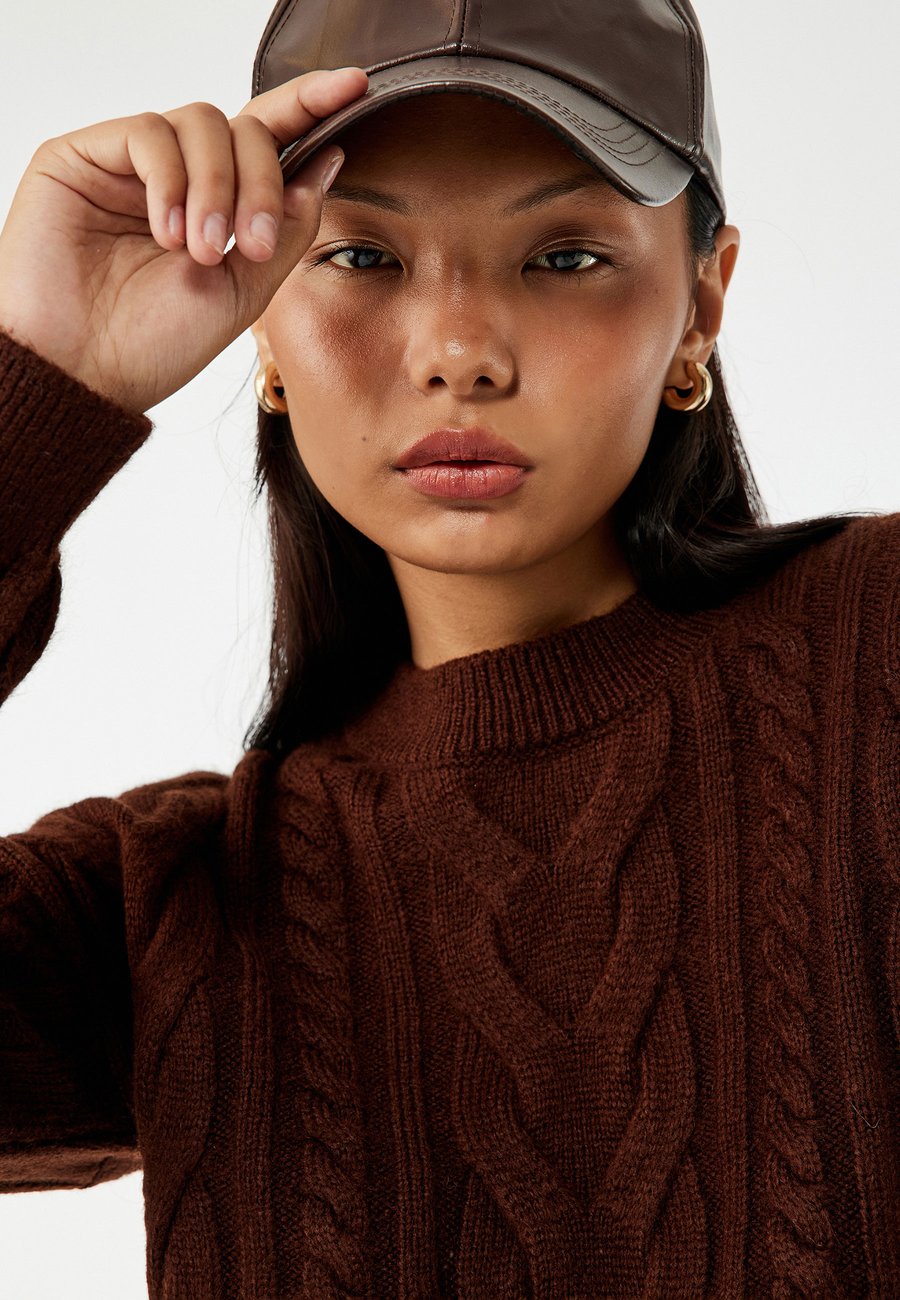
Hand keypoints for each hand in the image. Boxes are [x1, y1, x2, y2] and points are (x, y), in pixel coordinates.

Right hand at [0, 67, 367, 413]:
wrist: (87, 375)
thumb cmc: (157, 344)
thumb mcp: (247, 289)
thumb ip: (290, 225)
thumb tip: (328, 159)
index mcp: (220, 205)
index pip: (269, 139)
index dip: (311, 106)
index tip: (356, 88)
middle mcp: (179, 176)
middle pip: (244, 129)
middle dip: (262, 183)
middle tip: (253, 243)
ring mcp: (131, 163)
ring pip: (201, 123)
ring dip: (217, 188)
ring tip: (201, 251)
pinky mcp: (83, 155)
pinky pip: (148, 132)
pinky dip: (171, 181)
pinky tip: (167, 233)